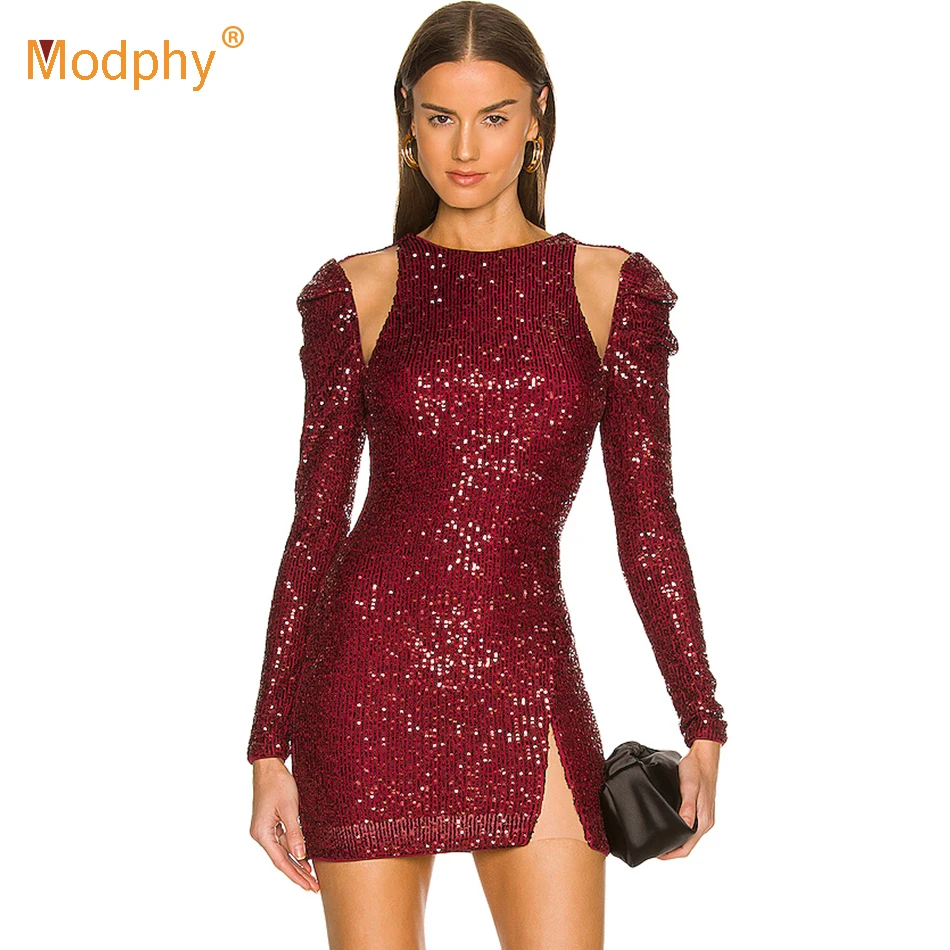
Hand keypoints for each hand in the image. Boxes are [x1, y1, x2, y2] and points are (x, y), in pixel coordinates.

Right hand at [249, 758, 320, 892]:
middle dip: (298, 873)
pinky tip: (305, 856)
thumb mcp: (289, 808)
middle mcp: (261, 834)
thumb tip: (300, 855)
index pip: (281, 861)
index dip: (296, 875)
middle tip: (313, 887)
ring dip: (298, 862)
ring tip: (312, 876)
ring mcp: (266, 829)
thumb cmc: (278, 784)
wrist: (269, 766)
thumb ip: (294, 833)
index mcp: (262, 833)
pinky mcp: (271, 823)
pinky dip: (295, 849)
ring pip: (283, 851)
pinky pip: (284, 841)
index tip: (308, 886)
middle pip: (282, 859)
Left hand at [656, 739, 720, 859]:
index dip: (672, 854)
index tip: (657, 854)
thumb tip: (685, 826)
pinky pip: (690, 826)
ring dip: (675, 840)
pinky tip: (669, 825)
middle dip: (672, 850)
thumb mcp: (689, 788)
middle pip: (688, 844)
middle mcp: (705, 822)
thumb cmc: (696, 770)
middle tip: (654, 848)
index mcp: (704, 821)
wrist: (704, 757)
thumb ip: (687, 807)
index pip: (688, 847)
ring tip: (659, 839)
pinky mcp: (700, 809)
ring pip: (689, 836)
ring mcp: (704, 816)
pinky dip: (679, 830)